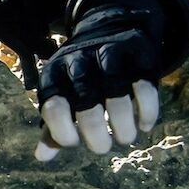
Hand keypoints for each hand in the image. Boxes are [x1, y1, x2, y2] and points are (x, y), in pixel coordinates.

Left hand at [35, 2, 163, 160]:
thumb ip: (53, 128)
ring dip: (123, 124)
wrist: (112, 31)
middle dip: (96, 133)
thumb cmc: (81, 79)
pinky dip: (147, 111)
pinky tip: (145, 125)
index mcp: (54, 76)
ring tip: (126, 139)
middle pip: (86, 101)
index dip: (63, 131)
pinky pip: (145, 86)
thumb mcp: (63, 97)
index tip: (74, 143)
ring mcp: (109, 56)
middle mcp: (79, 63)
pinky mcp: (138, 56)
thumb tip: (42, 157)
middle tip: (103, 147)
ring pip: (117, 93)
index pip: (53, 105)